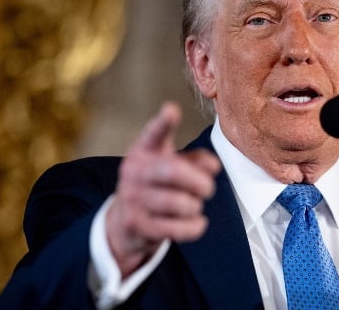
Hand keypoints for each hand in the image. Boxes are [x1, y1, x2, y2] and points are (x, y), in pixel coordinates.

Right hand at [105, 102, 219, 276]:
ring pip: (180, 203)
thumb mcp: (171, 165)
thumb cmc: (156, 186)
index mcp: (143, 151)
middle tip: (208, 188)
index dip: (163, 122)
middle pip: (175, 171)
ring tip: (193, 205)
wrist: (125, 223)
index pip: (153, 134)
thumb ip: (195, 160)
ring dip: (195, 206)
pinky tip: (197, 222)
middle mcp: (134, 172)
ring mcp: (133, 199)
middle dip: (201, 182)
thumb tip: (213, 166)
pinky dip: (195, 226)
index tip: (171, 110)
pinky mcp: (137, 225)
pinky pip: (178, 228)